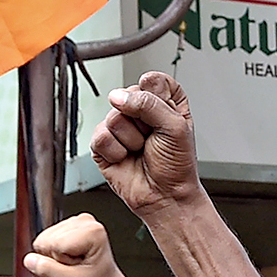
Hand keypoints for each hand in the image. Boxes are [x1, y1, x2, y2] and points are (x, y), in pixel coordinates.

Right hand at [23, 213, 132, 276]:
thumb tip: (29, 260)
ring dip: (56, 255)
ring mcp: (77, 221)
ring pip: (44, 238)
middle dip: (56, 258)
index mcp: (92, 231)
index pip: (52, 244)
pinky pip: (46, 238)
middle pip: (46, 239)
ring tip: (74, 263)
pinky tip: (71, 257)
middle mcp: (85, 221)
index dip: (59, 261)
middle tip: (74, 266)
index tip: (76, 267)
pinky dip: (56, 251)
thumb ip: (49, 270)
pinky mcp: (69, 225)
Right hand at [91, 71, 200, 217]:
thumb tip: (118, 96)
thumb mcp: (175, 126)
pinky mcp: (103, 144)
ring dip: (131, 139)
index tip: (167, 114)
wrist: (165, 196)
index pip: (152, 80)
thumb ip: (149, 104)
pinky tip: (126, 158)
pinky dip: (116, 151)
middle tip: (153, 138)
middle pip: (129, 95)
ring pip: (114, 117)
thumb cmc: (176, 164)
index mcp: (163, 102)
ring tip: (141, 150)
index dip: (158, 96)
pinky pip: (100, 136)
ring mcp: (120, 127)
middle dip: (144, 121)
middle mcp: (140, 111)